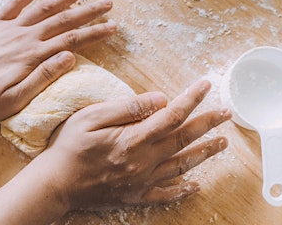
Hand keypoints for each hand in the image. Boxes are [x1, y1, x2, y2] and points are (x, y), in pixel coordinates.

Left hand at [0, 0, 115, 120]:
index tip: (113, 27)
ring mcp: (11, 28)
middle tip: (109, 2)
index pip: (71, 40)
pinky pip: (14, 3)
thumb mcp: (16, 99)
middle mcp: (26, 37)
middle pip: (63, 19)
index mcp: (33, 56)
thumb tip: (69, 57)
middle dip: (88, 11)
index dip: (94, 33)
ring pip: (44, 7)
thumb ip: (43, 78)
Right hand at [44, 80, 230, 209]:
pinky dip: (183, 190)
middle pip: (184, 139)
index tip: (206, 85)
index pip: (172, 115)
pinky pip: (166, 194)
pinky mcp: (136, 196)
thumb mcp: (90, 118)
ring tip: (222, 143)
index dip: (192, 98)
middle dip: (208, 123)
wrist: (55, 185)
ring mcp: (142, 181)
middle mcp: (143, 161)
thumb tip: (159, 99)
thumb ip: (127, 108)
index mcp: (133, 139)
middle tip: (227, 113)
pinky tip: (196, 185)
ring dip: (205, 153)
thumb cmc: (68, 147)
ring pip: (182, 165)